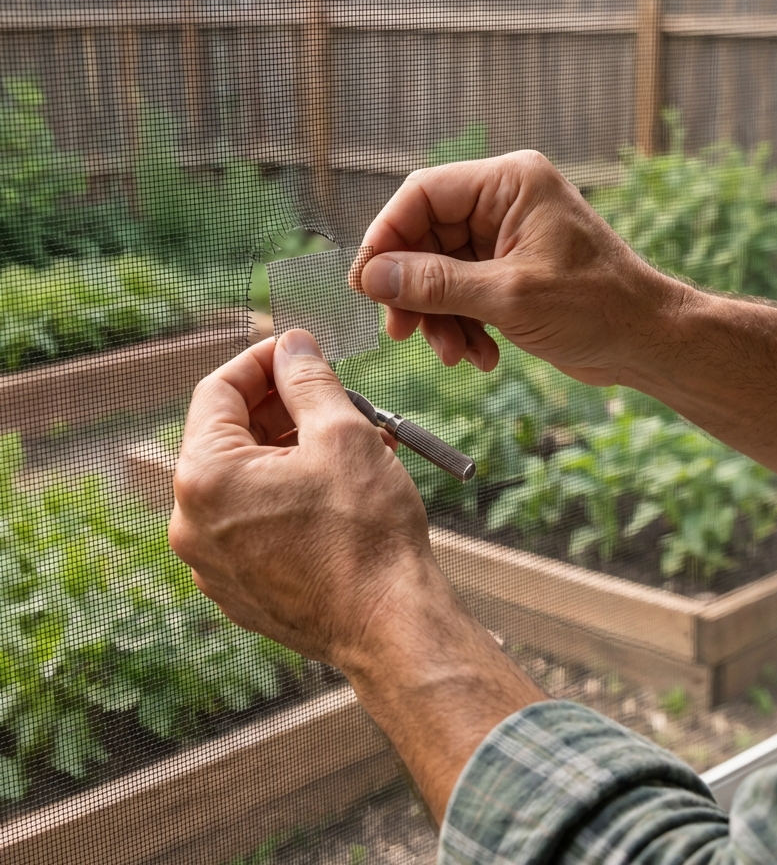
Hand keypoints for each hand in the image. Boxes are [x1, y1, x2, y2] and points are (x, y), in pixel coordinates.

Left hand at [169, 329, 545, 820]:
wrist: (391, 625)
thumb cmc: (367, 532)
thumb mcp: (342, 434)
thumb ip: (309, 379)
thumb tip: (293, 344)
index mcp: (205, 477)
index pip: (219, 391)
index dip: (263, 360)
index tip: (299, 350)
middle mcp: (192, 522)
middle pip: (230, 437)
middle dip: (285, 409)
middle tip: (335, 397)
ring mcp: (212, 563)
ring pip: (246, 481)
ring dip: (293, 452)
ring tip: (353, 442)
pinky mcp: (238, 588)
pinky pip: (254, 522)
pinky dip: (289, 495)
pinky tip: (340, 487)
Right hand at [356, 150, 676, 385]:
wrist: (648, 342)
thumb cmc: (597, 307)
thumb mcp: (509, 296)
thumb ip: (436, 284)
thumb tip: (373, 276)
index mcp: (509, 182)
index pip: (422, 194)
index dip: (386, 237)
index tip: (366, 283)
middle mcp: (505, 202)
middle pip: (426, 237)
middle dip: (414, 290)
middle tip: (403, 331)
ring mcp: (507, 238)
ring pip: (440, 272)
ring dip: (439, 317)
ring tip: (453, 353)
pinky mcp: (511, 272)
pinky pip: (464, 293)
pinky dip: (463, 326)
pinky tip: (481, 356)